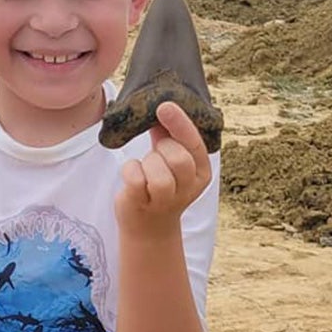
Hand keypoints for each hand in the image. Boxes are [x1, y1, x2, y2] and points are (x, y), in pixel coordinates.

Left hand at [115, 102, 211, 235]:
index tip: (164, 106)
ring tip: (147, 169)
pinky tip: (133, 177)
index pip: (195, 145)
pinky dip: (130, 170)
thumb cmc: (158, 184)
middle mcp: (189, 188)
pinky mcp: (142, 205)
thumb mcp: (171, 160)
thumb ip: (170, 138)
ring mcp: (166, 200)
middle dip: (163, 148)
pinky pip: (136, 179)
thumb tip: (162, 109)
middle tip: (156, 154)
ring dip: (148, 163)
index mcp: (201, 172)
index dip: (180, 124)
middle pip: (179, 159)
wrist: (148, 226)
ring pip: (159, 174)